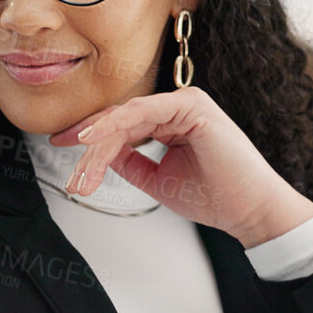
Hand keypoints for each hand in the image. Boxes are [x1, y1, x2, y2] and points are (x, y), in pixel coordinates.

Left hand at [48, 87, 312, 248]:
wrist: (249, 211)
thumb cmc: (216, 196)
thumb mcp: (157, 180)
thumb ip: (130, 162)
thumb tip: (100, 153)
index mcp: (172, 120)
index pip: (122, 123)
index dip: (90, 136)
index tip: (63, 148)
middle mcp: (178, 106)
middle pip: (119, 118)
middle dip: (88, 141)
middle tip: (65, 160)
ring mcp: (185, 102)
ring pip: (126, 116)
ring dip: (98, 141)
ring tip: (78, 162)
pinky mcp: (191, 106)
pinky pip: (142, 112)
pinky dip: (115, 125)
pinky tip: (94, 138)